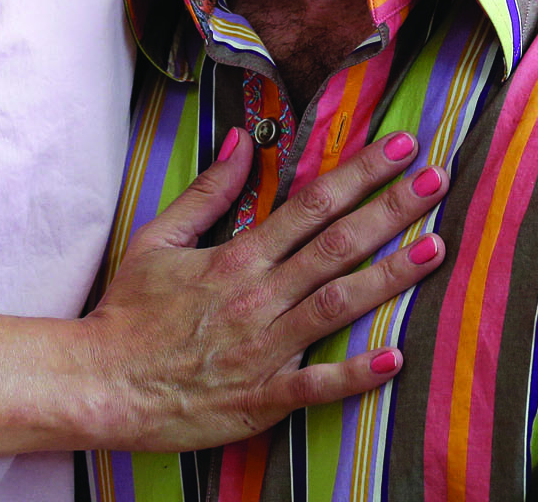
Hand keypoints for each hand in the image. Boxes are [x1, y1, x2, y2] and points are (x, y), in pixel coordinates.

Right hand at [83, 127, 450, 451]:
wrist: (99, 383)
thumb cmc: (128, 313)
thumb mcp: (158, 239)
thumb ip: (207, 192)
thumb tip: (241, 140)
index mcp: (238, 257)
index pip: (311, 205)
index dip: (359, 173)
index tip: (401, 147)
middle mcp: (258, 297)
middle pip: (336, 245)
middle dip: (391, 210)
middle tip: (438, 180)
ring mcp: (262, 348)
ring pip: (336, 305)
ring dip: (389, 278)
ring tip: (436, 249)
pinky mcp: (260, 398)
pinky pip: (314, 385)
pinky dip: (354, 375)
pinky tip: (395, 358)